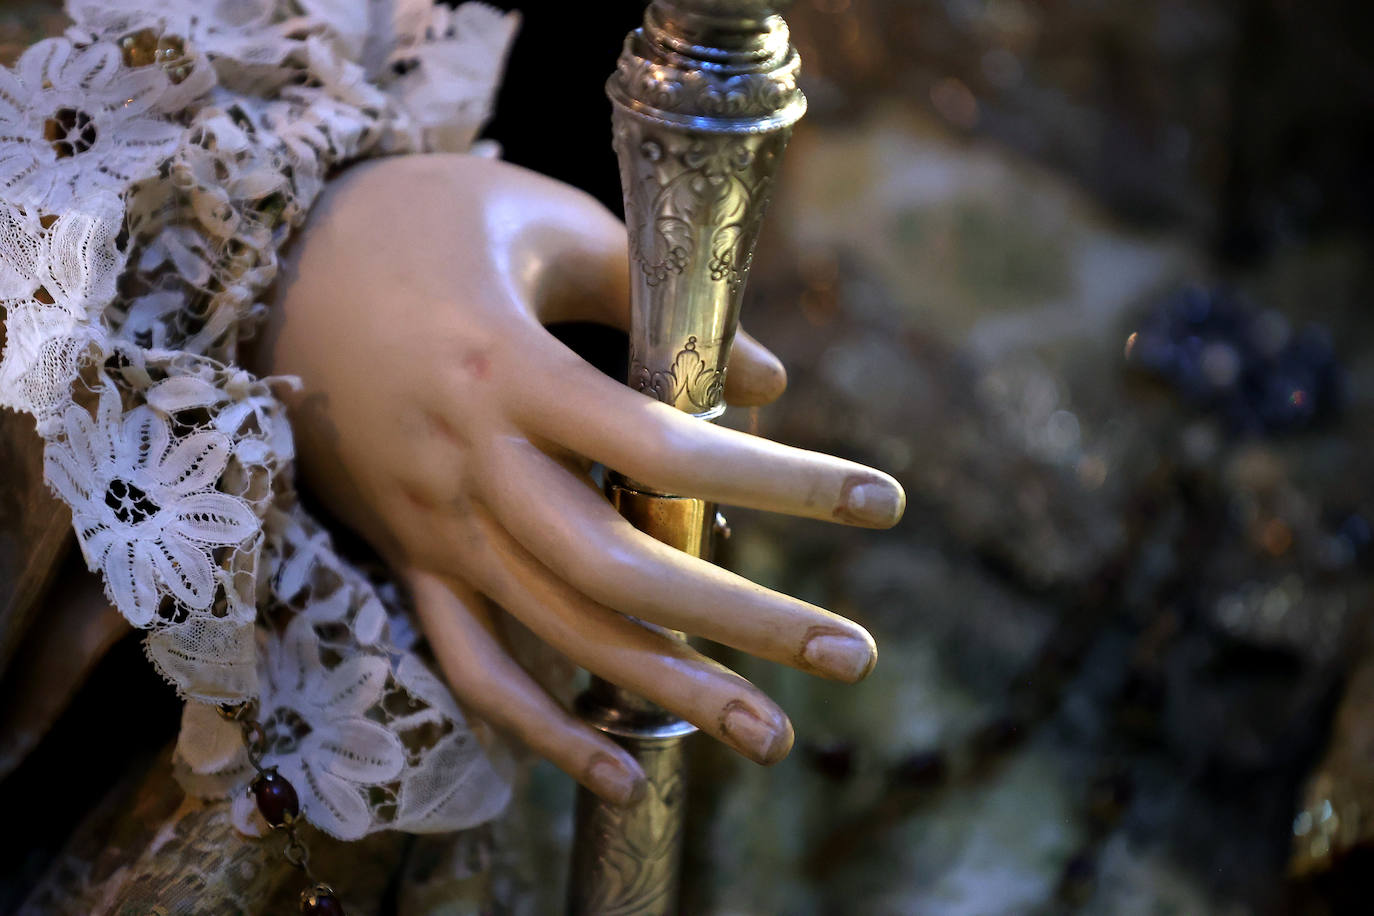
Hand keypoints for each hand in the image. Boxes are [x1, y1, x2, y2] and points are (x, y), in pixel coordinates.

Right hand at [253, 153, 904, 806]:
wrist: (268, 262)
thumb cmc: (423, 222)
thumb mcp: (539, 223)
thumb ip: (654, 293)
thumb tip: (771, 379)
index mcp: (508, 372)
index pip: (666, 449)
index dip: (783, 481)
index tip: (881, 503)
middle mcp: (472, 467)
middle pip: (621, 573)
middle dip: (747, 621)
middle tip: (852, 655)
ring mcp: (435, 528)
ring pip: (558, 635)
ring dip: (670, 691)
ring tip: (771, 734)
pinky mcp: (411, 559)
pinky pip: (471, 665)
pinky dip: (539, 732)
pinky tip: (618, 772)